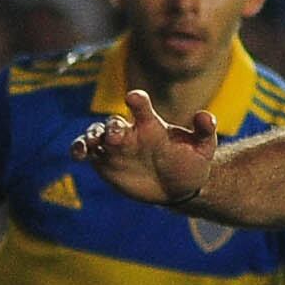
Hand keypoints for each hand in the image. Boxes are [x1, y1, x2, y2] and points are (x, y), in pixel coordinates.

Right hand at [73, 88, 219, 206]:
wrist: (178, 187)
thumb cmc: (190, 162)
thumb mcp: (203, 148)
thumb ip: (205, 131)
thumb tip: (206, 116)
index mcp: (152, 124)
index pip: (142, 107)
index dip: (137, 100)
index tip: (134, 98)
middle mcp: (130, 132)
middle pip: (114, 123)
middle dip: (112, 127)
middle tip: (116, 135)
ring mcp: (115, 147)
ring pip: (95, 134)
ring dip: (90, 136)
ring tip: (89, 144)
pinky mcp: (104, 161)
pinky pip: (87, 152)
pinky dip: (79, 149)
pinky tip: (78, 155)